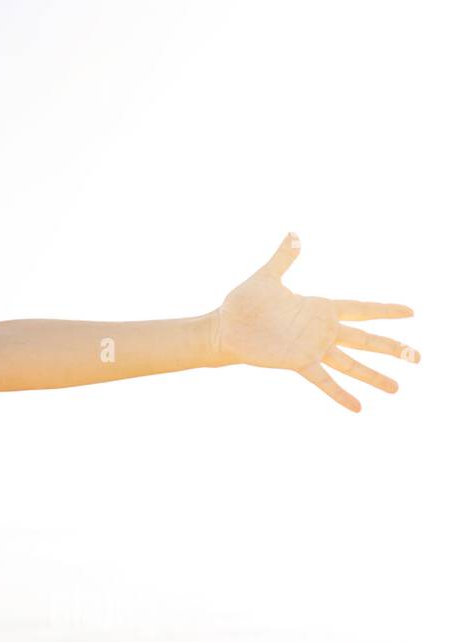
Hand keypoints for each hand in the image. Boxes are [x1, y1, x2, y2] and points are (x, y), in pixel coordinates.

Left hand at [212, 233, 419, 411]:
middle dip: (391, 347)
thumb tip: (293, 234)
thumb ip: (283, 258)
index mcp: (319, 308)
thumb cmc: (243, 303)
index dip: (385, 310)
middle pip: (364, 339)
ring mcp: (311, 348)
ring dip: (373, 375)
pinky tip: (357, 407)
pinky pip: (324, 381)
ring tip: (397, 388)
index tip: (410, 312)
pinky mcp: (298, 363)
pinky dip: (340, 394)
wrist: (223, 328)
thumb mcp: (266, 277)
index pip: (360, 308)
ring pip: (350, 363)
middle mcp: (321, 330)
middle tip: (418, 357)